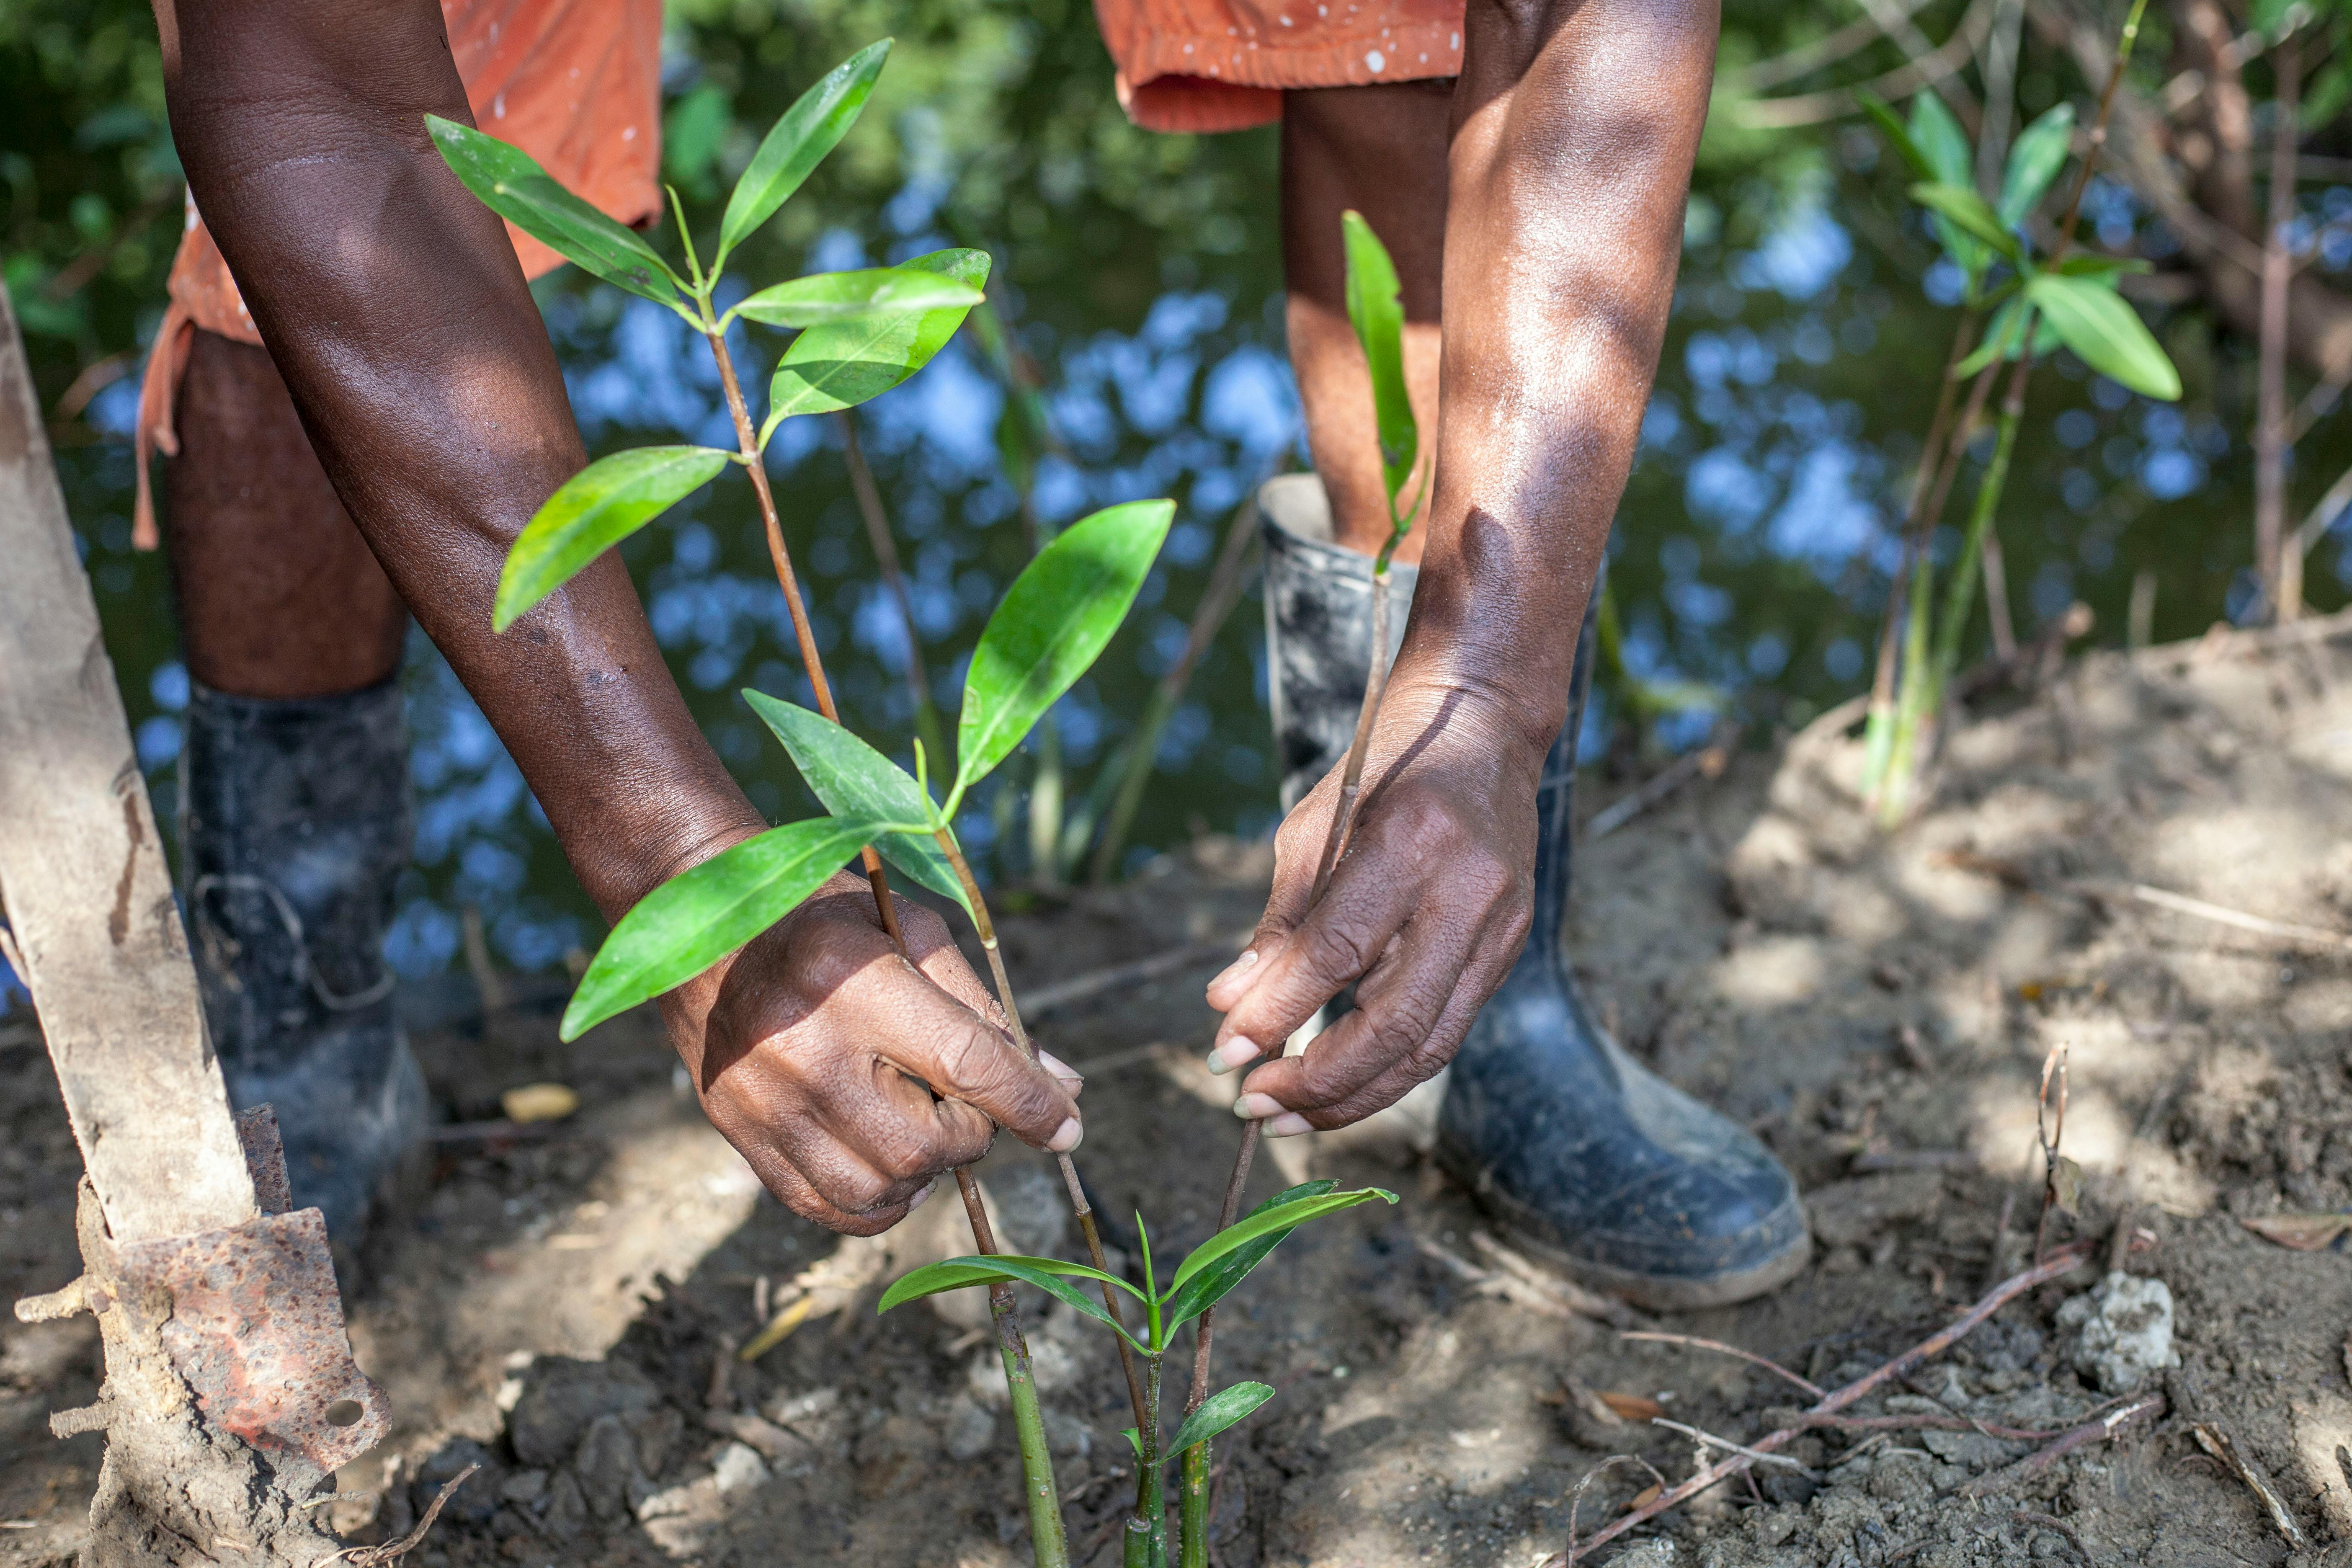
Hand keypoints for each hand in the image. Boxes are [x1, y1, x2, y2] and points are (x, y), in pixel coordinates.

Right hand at [660, 867, 1083, 1234]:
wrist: (698, 915)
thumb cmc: (825, 916)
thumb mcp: (911, 931)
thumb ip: (985, 1009)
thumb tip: (1062, 1085)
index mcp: (857, 983)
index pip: (968, 1064)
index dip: (1032, 1104)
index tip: (1069, 1128)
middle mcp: (806, 1049)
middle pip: (925, 1143)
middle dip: (969, 1134)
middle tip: (961, 1101)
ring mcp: (764, 1100)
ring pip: (880, 1188)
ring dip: (924, 1170)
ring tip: (920, 1125)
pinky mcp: (736, 1131)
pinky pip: (826, 1207)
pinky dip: (877, 1200)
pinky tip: (888, 1163)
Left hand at [1201, 676, 1549, 1131]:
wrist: (1482, 727)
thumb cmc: (1384, 769)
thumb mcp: (1314, 827)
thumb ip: (1279, 924)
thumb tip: (1229, 1005)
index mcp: (1412, 842)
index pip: (1337, 953)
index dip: (1277, 1013)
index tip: (1224, 1054)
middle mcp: (1469, 890)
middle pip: (1397, 1023)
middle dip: (1319, 1082)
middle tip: (1253, 1107)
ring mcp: (1500, 926)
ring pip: (1430, 1045)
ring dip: (1354, 1096)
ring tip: (1287, 1118)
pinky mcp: (1509, 948)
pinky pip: (1446, 1029)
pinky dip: (1387, 1068)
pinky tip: (1337, 1085)